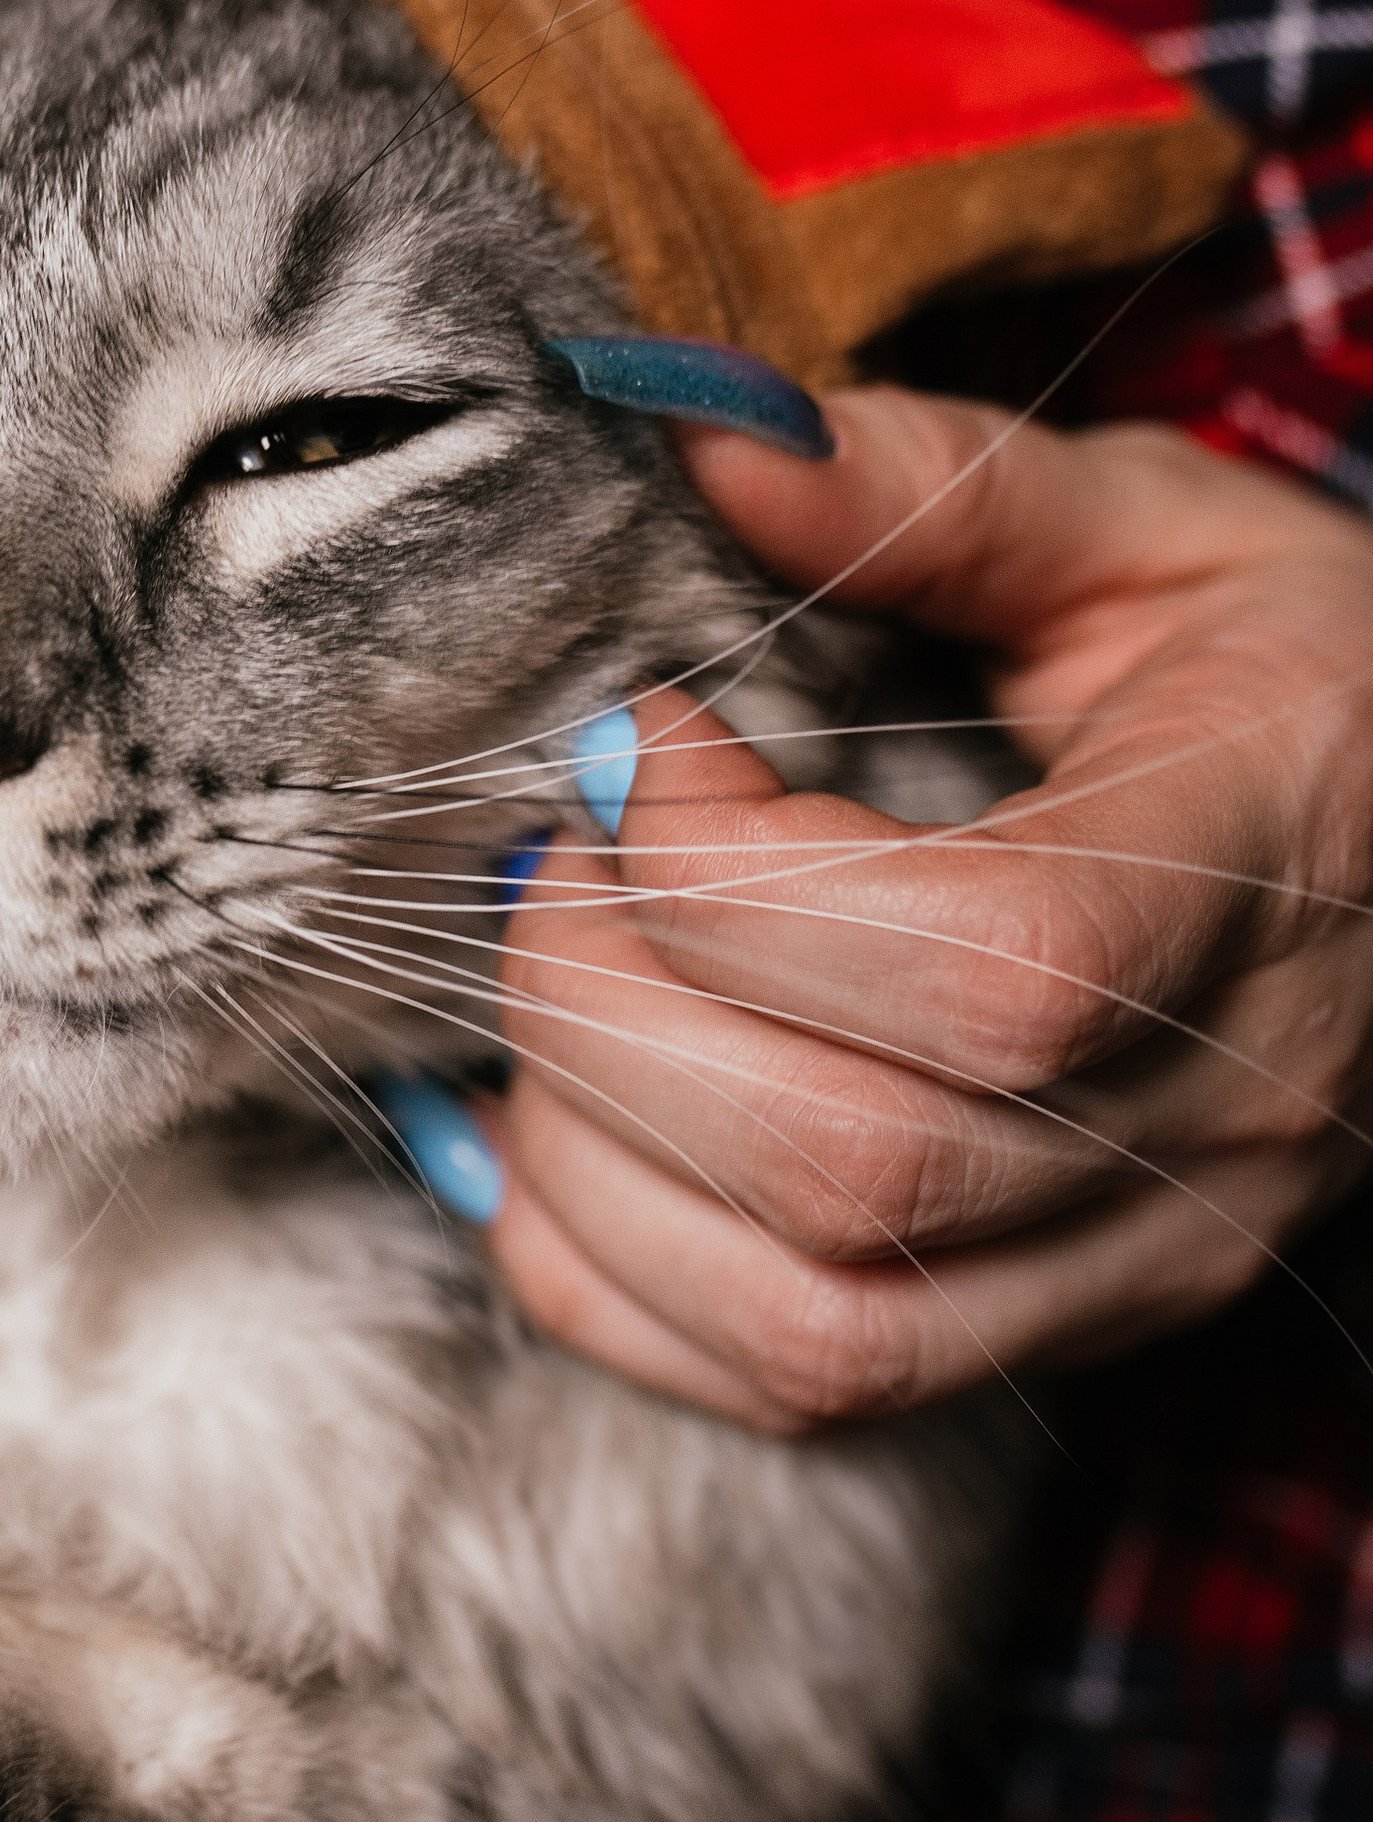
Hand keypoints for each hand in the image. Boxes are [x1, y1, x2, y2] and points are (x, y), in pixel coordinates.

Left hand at [487, 388, 1372, 1429]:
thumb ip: (935, 485)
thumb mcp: (1153, 529)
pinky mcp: (1050, 1342)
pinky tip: (537, 1132)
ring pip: (808, 1324)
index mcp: (1262, 875)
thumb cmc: (1284, 677)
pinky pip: (784, 1393)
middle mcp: (1213, 1122)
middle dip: (609, 1005)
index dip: (740, 875)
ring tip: (545, 984)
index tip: (641, 734)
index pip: (991, 971)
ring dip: (588, 1160)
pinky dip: (602, 1276)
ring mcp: (1136, 1263)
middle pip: (856, 1168)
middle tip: (547, 856)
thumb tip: (690, 428)